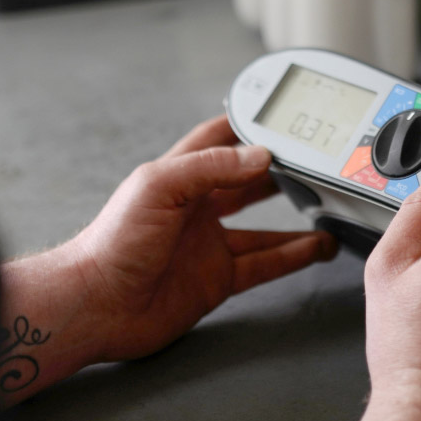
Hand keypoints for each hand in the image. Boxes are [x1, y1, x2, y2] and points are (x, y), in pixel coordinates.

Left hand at [69, 114, 336, 361]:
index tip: (279, 115)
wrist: (95, 306)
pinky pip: (263, 263)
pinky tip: (315, 248)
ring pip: (262, 225)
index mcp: (180, 175)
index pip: (219, 138)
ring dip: (294, 217)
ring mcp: (208, 243)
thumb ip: (210, 167)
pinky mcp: (216, 278)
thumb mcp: (159, 187)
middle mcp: (197, 206)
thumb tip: (260, 155)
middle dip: (279, 168)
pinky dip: (292, 256)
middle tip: (312, 160)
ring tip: (326, 206)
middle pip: (247, 180)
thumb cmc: (112, 241)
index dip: (247, 124)